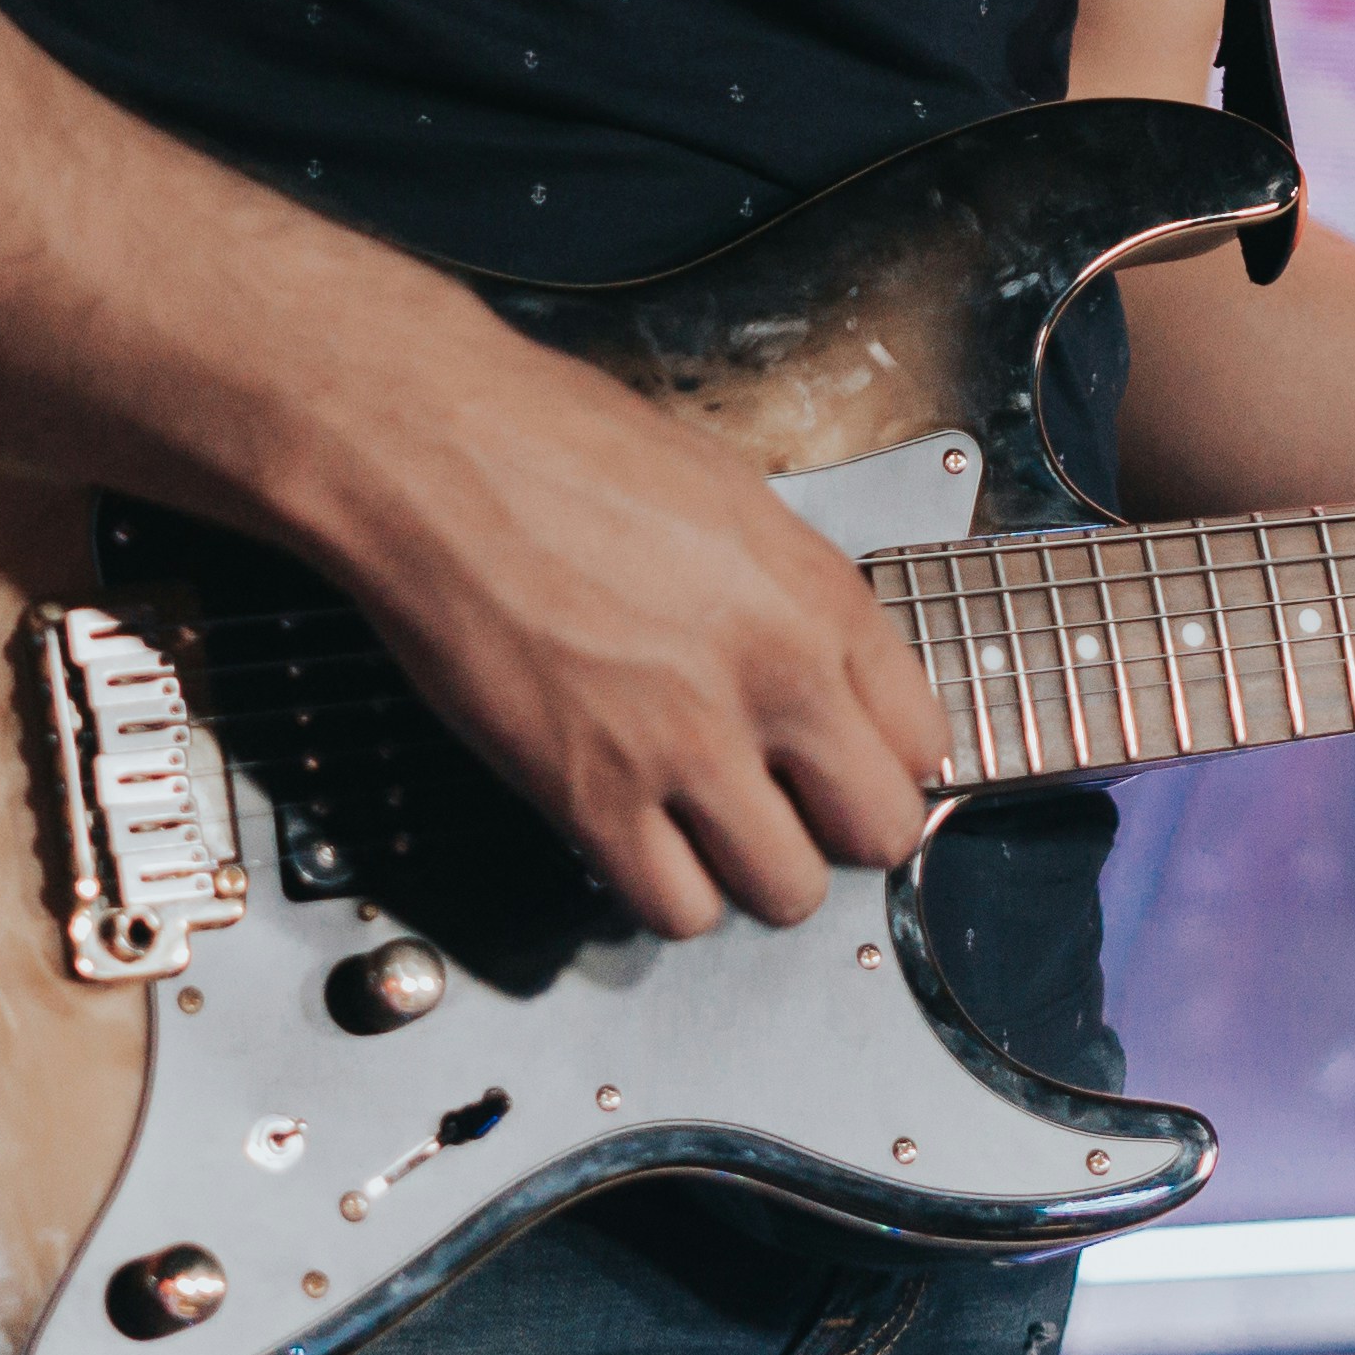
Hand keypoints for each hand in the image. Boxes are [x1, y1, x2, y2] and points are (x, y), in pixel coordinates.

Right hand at [285, 347, 961, 939]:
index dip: (883, 761)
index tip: (848, 762)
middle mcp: (772, 676)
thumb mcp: (727, 495)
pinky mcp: (590, 796)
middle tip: (791, 808)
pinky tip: (639, 839)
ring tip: (710, 830)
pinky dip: (663, 893)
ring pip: (783, 893)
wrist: (430, 451)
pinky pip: (674, 910)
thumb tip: (825, 666)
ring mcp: (684, 745)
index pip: (924, 741)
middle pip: (877, 832)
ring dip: (750, 873)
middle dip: (837, 830)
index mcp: (814, 593)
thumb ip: (792, 595)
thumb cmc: (556, 444)